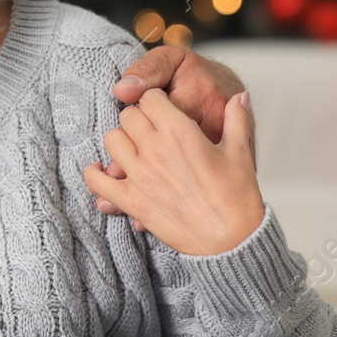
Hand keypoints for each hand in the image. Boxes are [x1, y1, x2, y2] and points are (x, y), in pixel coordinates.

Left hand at [83, 88, 263, 255]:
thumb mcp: (240, 153)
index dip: (156, 101)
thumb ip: (237, 119)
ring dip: (122, 141)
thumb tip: (241, 96)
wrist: (232, 241)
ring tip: (135, 148)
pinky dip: (95, 174)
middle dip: (139, 118)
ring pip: (112, 140)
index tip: (162, 109)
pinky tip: (104, 171)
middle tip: (150, 130)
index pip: (150, 98)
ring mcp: (139, 176)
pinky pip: (97, 180)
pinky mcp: (131, 201)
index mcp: (179, 133)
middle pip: (128, 116)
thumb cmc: (237, 197)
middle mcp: (155, 150)